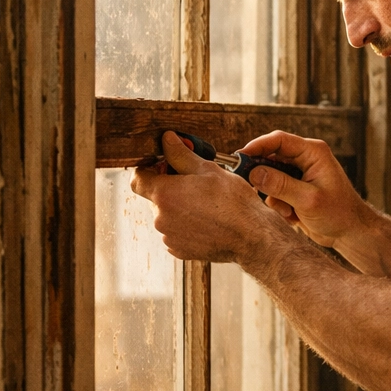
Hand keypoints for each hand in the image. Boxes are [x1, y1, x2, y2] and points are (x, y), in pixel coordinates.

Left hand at [131, 131, 275, 261]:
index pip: (138, 179)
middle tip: (196, 186)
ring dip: (179, 209)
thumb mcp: (209, 171)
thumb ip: (181, 155)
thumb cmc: (234, 203)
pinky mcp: (179, 250)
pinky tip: (207, 221)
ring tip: (206, 206)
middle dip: (170, 190)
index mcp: (164, 194)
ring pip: (167, 216)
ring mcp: (169, 236)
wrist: (252, 237)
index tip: (165, 168)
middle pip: (155, 197)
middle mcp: (160, 217)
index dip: (149, 170)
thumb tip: (167, 140)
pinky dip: (186, 226)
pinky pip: (176, 233)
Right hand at [238, 130, 372, 250]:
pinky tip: (292, 216)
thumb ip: (281, 185)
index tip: (240, 157)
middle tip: (255, 190)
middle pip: (269, 157)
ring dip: (273, 196)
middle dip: (262, 176)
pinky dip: (278, 205)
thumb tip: (254, 172)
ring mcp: (298, 175)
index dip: (257, 146)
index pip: (279, 140)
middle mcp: (304, 160)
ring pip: (268, 177)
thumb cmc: (339, 213)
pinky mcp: (293, 189)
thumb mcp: (309, 199)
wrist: (349, 233)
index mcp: (313, 153)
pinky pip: (273, 192)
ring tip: (288, 210)